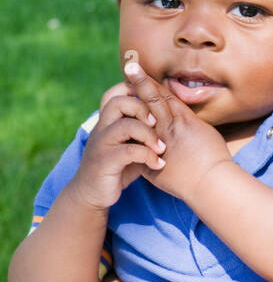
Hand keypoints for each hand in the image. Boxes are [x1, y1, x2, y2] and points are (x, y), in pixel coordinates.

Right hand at [69, 87, 166, 210]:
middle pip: (118, 102)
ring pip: (125, 125)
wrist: (92, 194)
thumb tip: (171, 114)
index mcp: (107, 120)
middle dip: (143, 108)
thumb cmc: (117, 166)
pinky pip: (128, 151)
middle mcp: (101, 128)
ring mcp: (101, 144)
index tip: (154, 100)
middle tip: (157, 123)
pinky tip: (158, 164)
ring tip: (162, 148)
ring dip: (149, 135)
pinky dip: (148, 156)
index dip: (135, 88)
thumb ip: (143, 129)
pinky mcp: (104, 162)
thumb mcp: (131, 144)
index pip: (116, 92)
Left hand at [122, 62, 231, 204]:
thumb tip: (186, 120)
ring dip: (133, 100)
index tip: (142, 71)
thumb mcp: (205, 134)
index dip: (152, 83)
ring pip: (145, 116)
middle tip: (130, 65)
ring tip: (123, 85)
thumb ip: (191, 125)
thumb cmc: (215, 160)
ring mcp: (161, 140)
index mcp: (185, 119)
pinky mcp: (153, 158)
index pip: (166, 96)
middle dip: (142, 82)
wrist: (211, 182)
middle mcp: (171, 126)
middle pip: (154, 99)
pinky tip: (120, 121)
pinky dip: (131, 129)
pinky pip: (139, 143)